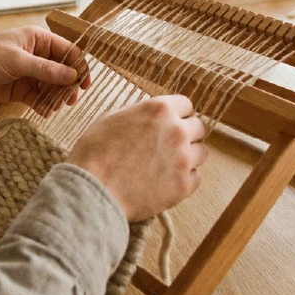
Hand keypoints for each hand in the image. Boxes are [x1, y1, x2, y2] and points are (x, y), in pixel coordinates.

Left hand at [0, 27, 88, 107]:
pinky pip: (38, 97)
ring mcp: (28, 73)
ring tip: (58, 106)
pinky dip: (44, 104)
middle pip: (62, 70)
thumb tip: (73, 76)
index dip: (79, 65)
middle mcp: (36, 55)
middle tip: (71, 99)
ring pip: (52, 85)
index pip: (67, 50)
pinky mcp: (20, 89)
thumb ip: (46, 69)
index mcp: (37, 39)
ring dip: (57, 96)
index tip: (85, 83)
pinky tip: (46, 111)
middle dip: (69, 84)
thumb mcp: (16, 61)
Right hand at [69, 96, 207, 221]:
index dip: (177, 113)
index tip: (171, 122)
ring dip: (188, 156)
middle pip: (199, 127)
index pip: (186, 104)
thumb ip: (140, 114)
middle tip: (169, 144)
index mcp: (160, 110)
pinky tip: (166, 180)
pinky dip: (185, 179)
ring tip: (168, 164)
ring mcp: (183, 159)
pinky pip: (196, 178)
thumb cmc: (95, 152)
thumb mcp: (113, 118)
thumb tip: (150, 118)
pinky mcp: (183, 186)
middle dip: (186, 133)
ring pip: (201, 153)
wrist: (93, 190)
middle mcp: (177, 131)